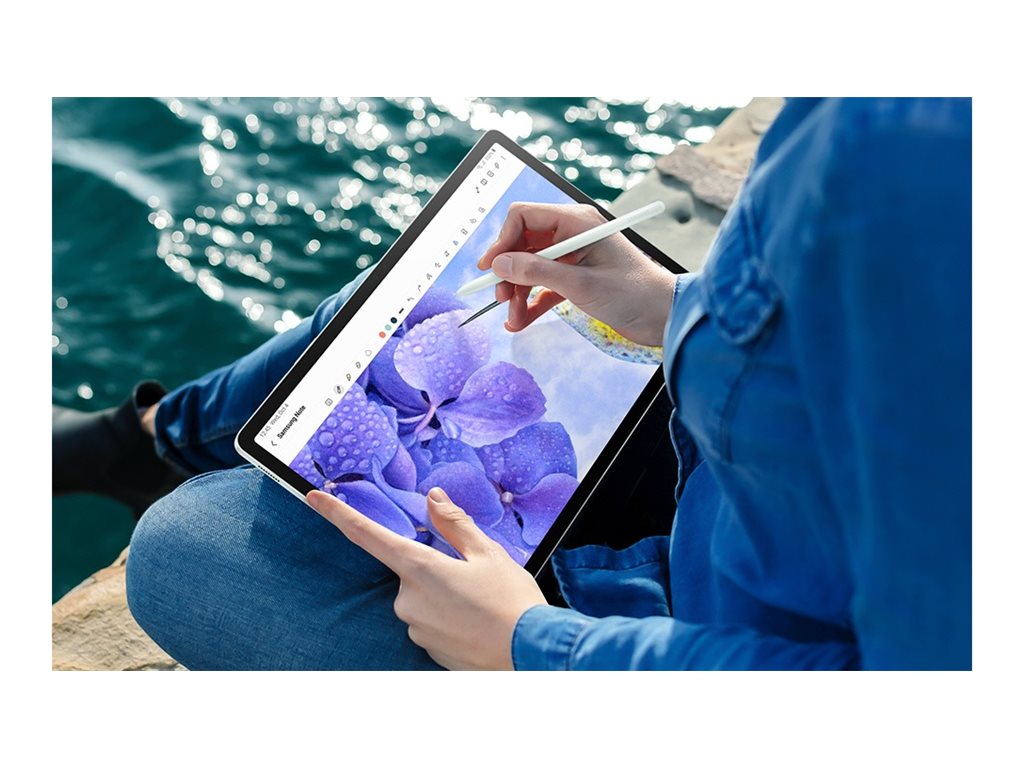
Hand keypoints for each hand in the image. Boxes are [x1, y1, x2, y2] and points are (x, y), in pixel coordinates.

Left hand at [307, 486, 546, 669]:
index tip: (313, 497)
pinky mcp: (426, 648)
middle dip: (437, 568)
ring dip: (446, 594)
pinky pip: (432, 621)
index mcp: (420, 568)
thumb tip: (433, 498)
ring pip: (423, 597)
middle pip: (411, 570)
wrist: (530, 655)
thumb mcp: (488, 553)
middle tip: (476, 577)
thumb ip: (454, 523)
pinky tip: (478, 621)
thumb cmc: (511, 601)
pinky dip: (451, 616)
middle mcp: (408, 599)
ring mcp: (415, 627)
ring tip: (483, 604)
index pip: (366, 535)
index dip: (337, 514)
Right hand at [477, 202, 676, 345]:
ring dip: (518, 293)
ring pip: (531, 268)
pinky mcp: (577, 278)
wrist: (666, 318)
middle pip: (523, 245)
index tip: (489, 269)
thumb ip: (537, 272)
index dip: (502, 241)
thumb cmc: (634, 294)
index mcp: (577, 222)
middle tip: (501, 300)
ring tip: (513, 320)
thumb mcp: (580, 284)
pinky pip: (544, 286)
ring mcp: (574, 257)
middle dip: (509, 273)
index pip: (524, 218)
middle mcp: (573, 234)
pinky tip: (522, 321)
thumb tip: (500, 264)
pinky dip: (532, 302)